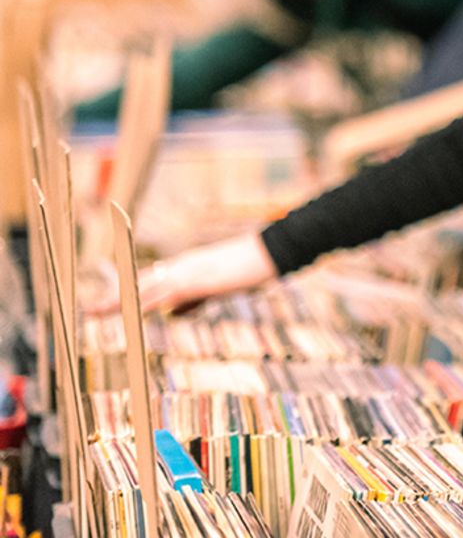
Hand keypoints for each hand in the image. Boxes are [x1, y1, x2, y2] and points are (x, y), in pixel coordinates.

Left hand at [85, 233, 278, 314]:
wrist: (270, 251)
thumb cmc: (251, 266)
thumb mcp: (221, 286)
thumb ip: (196, 299)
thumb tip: (175, 313)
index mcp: (186, 266)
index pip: (150, 279)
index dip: (127, 291)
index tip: (106, 303)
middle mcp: (181, 265)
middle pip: (141, 282)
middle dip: (116, 297)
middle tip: (91, 310)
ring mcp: (188, 270)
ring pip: (147, 287)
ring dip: (122, 301)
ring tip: (98, 312)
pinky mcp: (197, 279)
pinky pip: (165, 293)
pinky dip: (145, 302)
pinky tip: (130, 311)